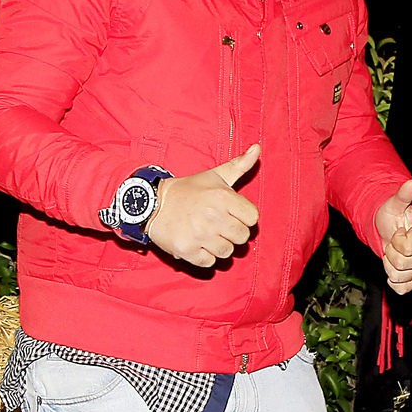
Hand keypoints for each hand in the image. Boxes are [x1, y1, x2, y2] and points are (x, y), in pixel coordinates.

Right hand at [146, 144, 259, 266]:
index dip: (243, 218)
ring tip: (208, 235)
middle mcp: (212, 216)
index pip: (253, 218)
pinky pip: (209, 263)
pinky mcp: (186, 249)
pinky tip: (197, 244)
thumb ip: (239, 165)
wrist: (153, 203)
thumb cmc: (189, 190)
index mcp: (222, 197)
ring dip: (219, 246)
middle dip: (232, 233)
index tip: (231, 214)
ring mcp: (199, 235)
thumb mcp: (215, 175)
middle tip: (219, 225)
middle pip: (242, 237)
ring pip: (227, 252)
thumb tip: (258, 148)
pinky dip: (205, 257)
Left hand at [375, 179, 411, 293]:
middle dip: (391, 253)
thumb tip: (411, 183)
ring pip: (399, 277)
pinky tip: (394, 268)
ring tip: (393, 254)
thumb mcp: (394, 205)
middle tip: (393, 244)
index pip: (406, 249)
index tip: (398, 233)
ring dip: (390, 266)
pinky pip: (402, 288)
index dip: (396, 241)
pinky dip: (393, 280)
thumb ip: (402, 196)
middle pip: (402, 264)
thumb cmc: (393, 217)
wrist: (391, 230)